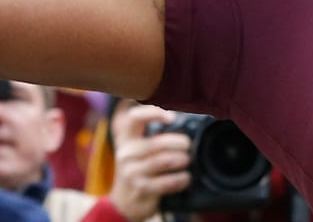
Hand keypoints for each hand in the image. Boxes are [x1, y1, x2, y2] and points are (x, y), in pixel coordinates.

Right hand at [107, 104, 192, 221]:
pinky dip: (180, 179)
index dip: (154, 113)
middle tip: (188, 145)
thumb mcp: (138, 147)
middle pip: (158, 142)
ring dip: (182, 159)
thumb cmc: (139, 166)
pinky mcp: (140, 189)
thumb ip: (154, 133)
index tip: (172, 117)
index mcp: (126, 138)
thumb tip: (185, 118)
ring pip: (164, 161)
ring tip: (188, 160)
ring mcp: (132, 173)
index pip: (135, 118)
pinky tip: (186, 178)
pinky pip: (166, 182)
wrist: (124, 201)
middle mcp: (126, 154)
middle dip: (180, 143)